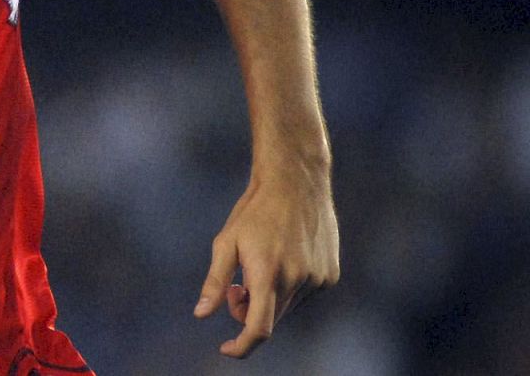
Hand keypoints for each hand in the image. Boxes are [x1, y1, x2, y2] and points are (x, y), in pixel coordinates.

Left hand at [194, 170, 339, 357]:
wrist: (295, 183)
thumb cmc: (254, 211)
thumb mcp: (226, 242)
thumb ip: (215, 282)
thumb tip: (201, 315)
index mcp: (268, 273)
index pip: (258, 328)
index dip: (242, 346)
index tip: (226, 349)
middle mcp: (297, 280)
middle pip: (270, 318)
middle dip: (248, 311)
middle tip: (236, 285)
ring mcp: (318, 279)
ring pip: (287, 307)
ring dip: (270, 298)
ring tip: (262, 263)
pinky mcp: (331, 275)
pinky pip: (305, 294)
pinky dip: (289, 288)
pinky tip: (285, 257)